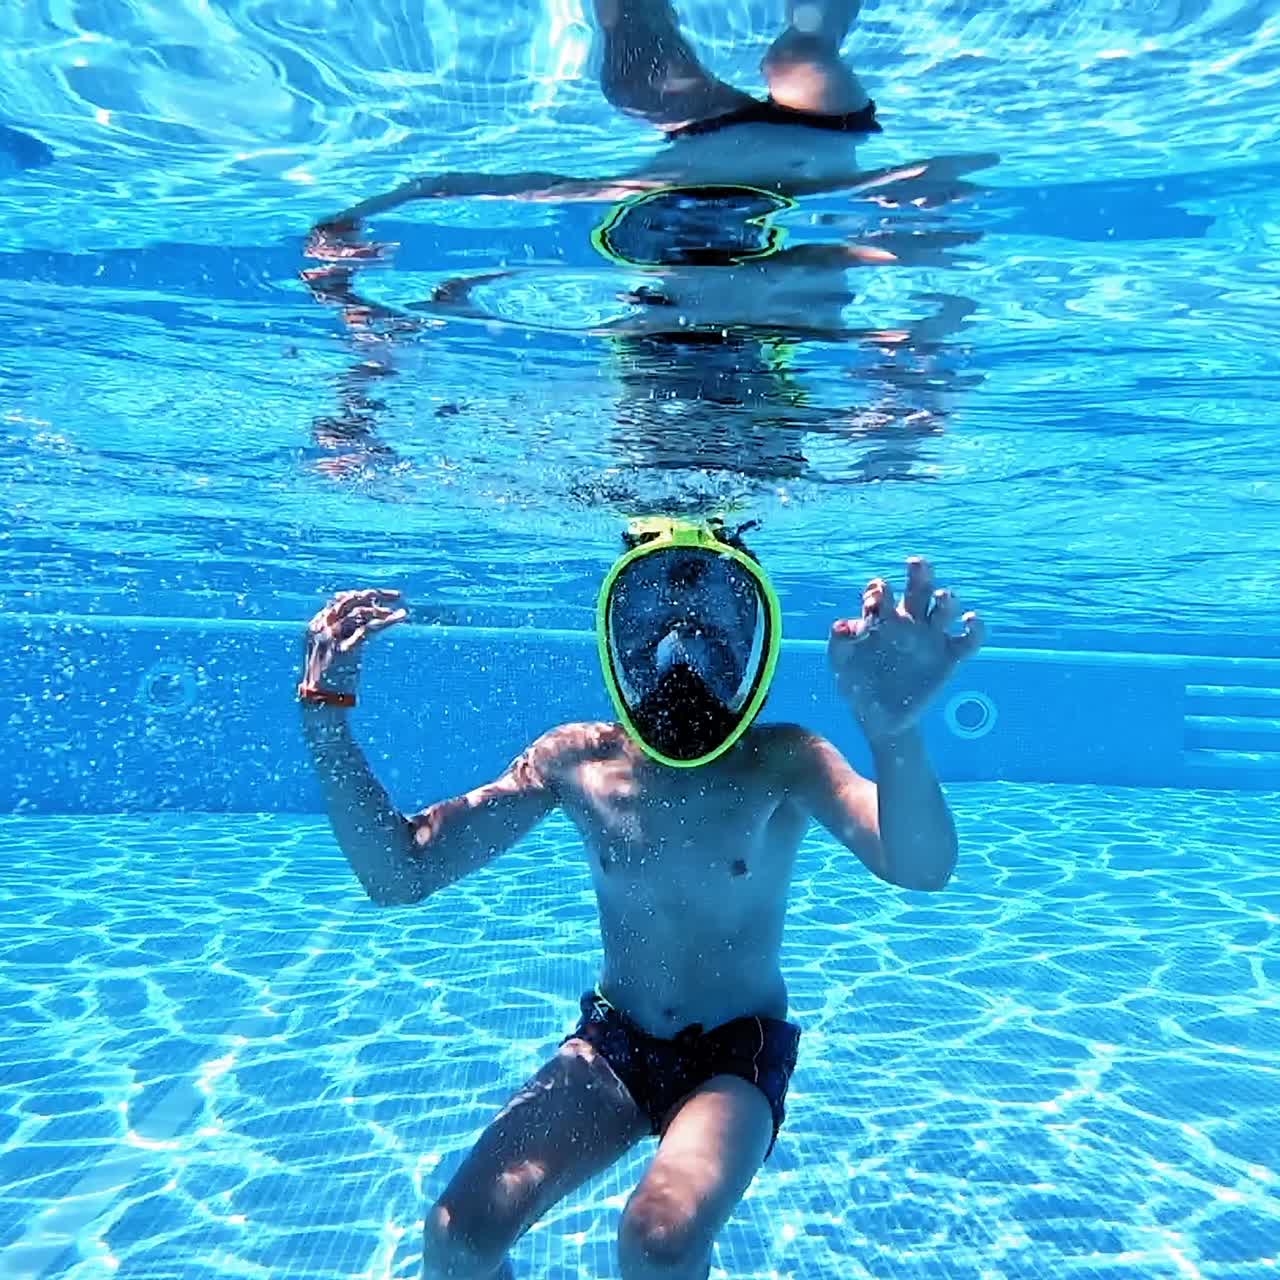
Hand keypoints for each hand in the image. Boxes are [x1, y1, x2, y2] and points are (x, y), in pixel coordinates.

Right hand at [301, 589, 406, 696]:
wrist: (320, 702)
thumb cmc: (329, 679)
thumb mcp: (332, 651)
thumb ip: (343, 635)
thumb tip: (365, 623)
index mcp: (316, 624)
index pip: (342, 600)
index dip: (363, 596)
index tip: (380, 598)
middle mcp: (321, 627)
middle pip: (350, 600)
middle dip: (375, 595)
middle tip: (397, 596)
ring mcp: (331, 638)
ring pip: (360, 612)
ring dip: (382, 611)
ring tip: (399, 613)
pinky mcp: (344, 650)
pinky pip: (368, 629)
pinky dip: (387, 621)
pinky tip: (401, 618)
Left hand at [828, 558, 983, 740]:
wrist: (879, 720)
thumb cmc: (857, 686)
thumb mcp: (841, 665)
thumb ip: (839, 644)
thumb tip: (844, 626)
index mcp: (882, 617)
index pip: (883, 591)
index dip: (879, 589)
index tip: (874, 601)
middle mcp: (909, 621)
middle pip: (919, 587)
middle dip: (919, 572)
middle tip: (916, 563)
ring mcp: (931, 638)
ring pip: (945, 608)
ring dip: (946, 598)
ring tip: (941, 598)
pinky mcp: (950, 658)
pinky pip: (969, 640)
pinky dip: (976, 628)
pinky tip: (971, 621)